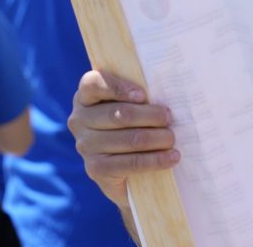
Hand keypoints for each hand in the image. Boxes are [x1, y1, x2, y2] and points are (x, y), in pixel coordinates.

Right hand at [67, 69, 178, 208]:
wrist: (124, 167)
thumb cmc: (131, 123)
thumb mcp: (128, 103)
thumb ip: (137, 94)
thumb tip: (162, 93)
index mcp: (85, 96)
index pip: (93, 83)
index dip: (119, 88)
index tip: (143, 95)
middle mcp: (79, 120)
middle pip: (119, 114)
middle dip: (151, 116)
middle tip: (170, 118)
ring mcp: (85, 146)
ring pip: (128, 139)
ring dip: (157, 138)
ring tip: (172, 138)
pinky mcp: (96, 170)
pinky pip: (130, 163)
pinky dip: (155, 160)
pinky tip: (172, 157)